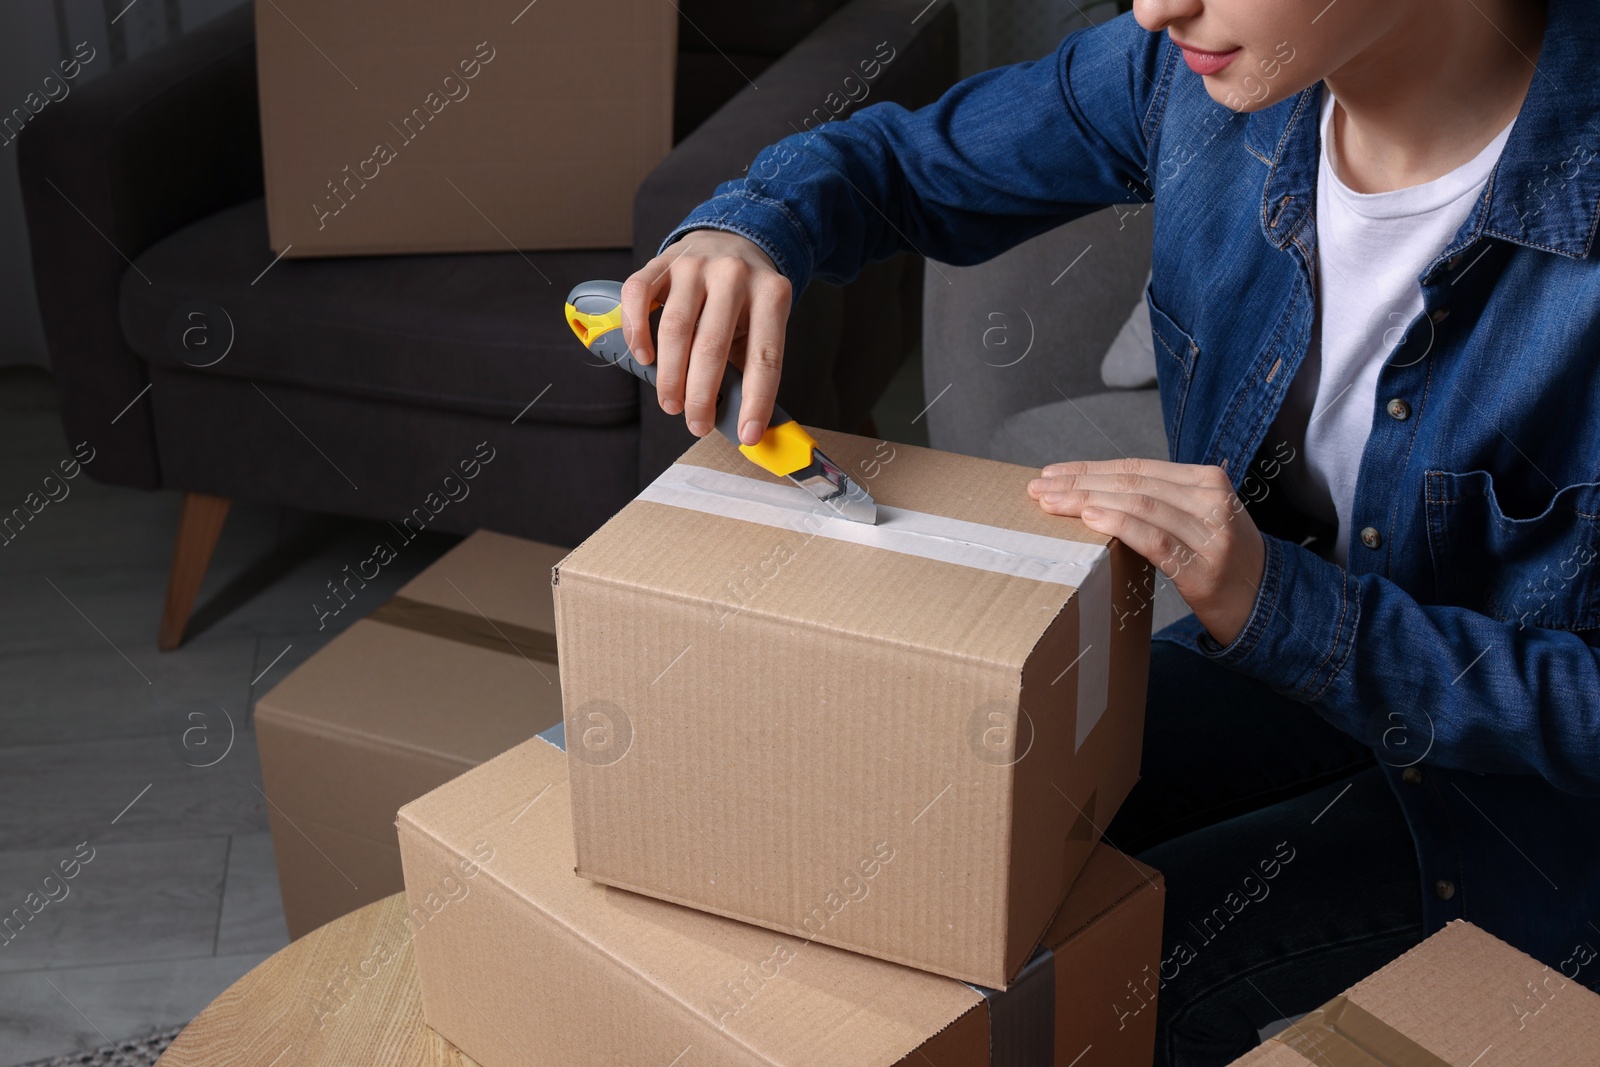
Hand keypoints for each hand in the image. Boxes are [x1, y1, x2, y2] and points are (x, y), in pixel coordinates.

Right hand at [620, 230, 793, 444]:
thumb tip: (740, 418)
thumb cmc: (746, 298)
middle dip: (700, 396)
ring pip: (674, 327)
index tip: (747, 434)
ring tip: (671, 402)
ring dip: (669, 375)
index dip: (756, 400)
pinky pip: (638, 297)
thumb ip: (749, 364)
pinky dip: (637, 332)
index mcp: (771, 294)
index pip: (765, 357)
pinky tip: (645, 357)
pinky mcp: (662, 262)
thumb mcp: (762, 324)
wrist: (732, 240)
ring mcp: (695, 265)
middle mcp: (733, 275)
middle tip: (696, 423)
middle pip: (711, 346)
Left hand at [1027, 458, 1265, 645]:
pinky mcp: (1203, 569)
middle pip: (1132, 483)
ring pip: (1137, 506)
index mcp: (1208, 481)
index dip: (1091, 467)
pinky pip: (1152, 539)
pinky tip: (1088, 519)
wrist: (1269, 603)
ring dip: (1086, 502)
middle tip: (1038, 486)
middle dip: (1079, 482)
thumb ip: (1163, 500)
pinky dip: (1117, 524)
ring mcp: (1210, 534)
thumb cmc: (1223, 560)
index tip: (1053, 472)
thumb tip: (1099, 492)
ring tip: (1050, 503)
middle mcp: (1211, 501)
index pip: (1138, 468)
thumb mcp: (1201, 517)